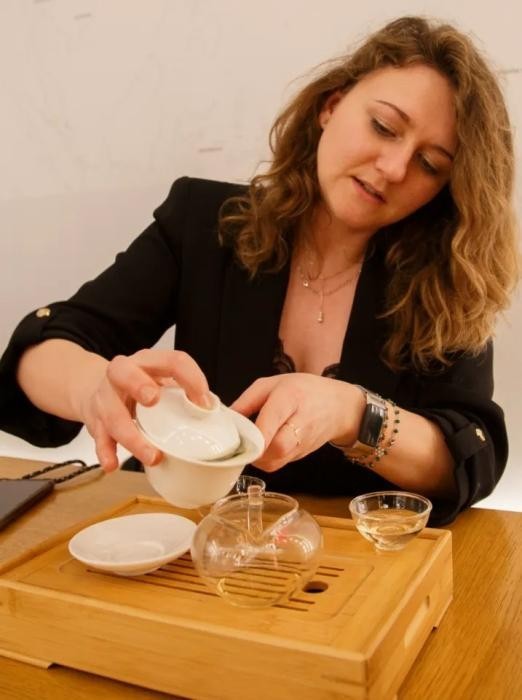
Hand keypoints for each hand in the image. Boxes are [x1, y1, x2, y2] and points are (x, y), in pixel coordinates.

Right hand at [76, 349, 210, 472]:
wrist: (96, 388)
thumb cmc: (138, 384)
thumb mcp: (161, 379)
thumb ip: (184, 392)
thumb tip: (212, 410)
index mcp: (147, 361)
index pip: (172, 360)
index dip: (189, 377)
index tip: (203, 401)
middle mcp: (122, 374)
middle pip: (123, 373)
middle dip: (138, 385)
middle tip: (153, 400)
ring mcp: (105, 398)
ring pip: (113, 414)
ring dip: (133, 437)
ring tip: (153, 456)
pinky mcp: (95, 421)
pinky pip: (99, 439)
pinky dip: (107, 452)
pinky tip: (114, 465)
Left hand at [230, 373, 364, 471]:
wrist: (339, 406)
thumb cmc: (304, 390)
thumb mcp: (273, 384)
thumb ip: (247, 400)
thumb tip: (226, 418)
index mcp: (290, 397)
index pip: (274, 418)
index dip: (257, 432)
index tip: (241, 437)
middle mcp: (299, 421)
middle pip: (278, 446)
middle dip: (255, 449)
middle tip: (242, 442)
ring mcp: (303, 442)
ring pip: (277, 460)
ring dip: (258, 457)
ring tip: (250, 445)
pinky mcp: (301, 455)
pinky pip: (280, 463)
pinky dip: (266, 460)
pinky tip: (261, 449)